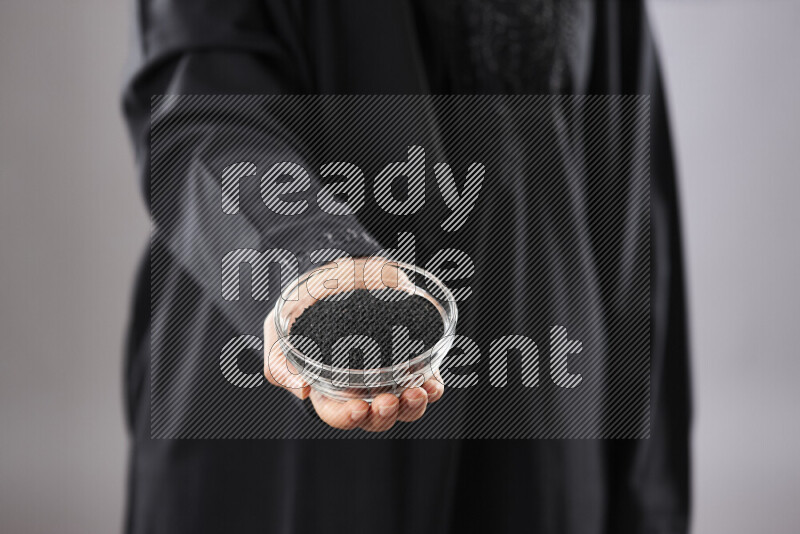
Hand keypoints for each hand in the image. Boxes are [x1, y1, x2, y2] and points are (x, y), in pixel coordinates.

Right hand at [263, 257, 444, 431]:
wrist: (336, 270)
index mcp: (327, 387)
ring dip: (413, 407)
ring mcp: (388, 374)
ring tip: (417, 393)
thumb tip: (300, 390)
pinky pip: (426, 381)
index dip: (347, 418)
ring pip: (404, 406)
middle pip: (375, 417)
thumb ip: (280, 360)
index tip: (357, 409)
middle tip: (387, 401)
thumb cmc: (304, 304)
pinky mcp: (412, 356)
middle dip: (384, 415)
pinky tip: (433, 384)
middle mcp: (360, 386)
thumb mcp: (280, 327)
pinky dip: (433, 388)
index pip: (337, 414)